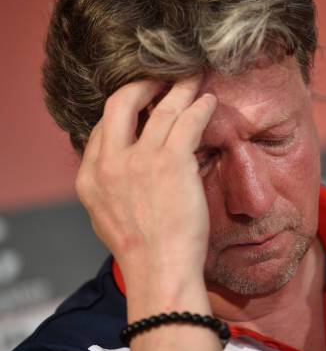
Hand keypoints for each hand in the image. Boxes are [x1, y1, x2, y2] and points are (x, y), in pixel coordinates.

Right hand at [75, 75, 216, 299]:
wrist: (160, 271)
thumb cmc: (143, 252)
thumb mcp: (108, 218)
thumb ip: (111, 188)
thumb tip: (125, 171)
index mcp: (90, 177)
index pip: (103, 129)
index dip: (125, 113)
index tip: (143, 105)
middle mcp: (110, 162)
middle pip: (121, 104)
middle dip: (142, 85)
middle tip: (160, 79)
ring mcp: (139, 160)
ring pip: (160, 108)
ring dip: (179, 89)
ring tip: (192, 78)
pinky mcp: (171, 162)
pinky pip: (187, 121)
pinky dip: (199, 106)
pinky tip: (209, 100)